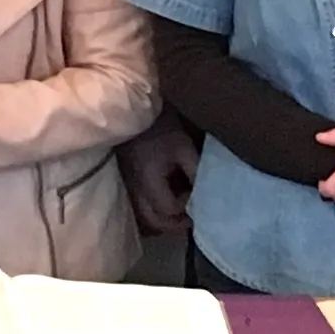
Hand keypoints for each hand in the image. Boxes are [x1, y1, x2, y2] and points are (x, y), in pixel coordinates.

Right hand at [122, 116, 197, 235]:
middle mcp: (134, 189)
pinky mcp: (126, 183)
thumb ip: (196, 171)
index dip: (186, 205)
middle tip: (191, 215)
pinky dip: (153, 211)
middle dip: (175, 223)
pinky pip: (138, 208)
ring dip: (163, 220)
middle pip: (154, 222)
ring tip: (179, 210)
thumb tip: (207, 194)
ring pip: (144, 219)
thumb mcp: (184, 146)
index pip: (169, 209)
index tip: (196, 192)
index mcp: (148, 180)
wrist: (136, 110)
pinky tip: (164, 202)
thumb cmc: (161, 126)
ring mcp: (127, 188)